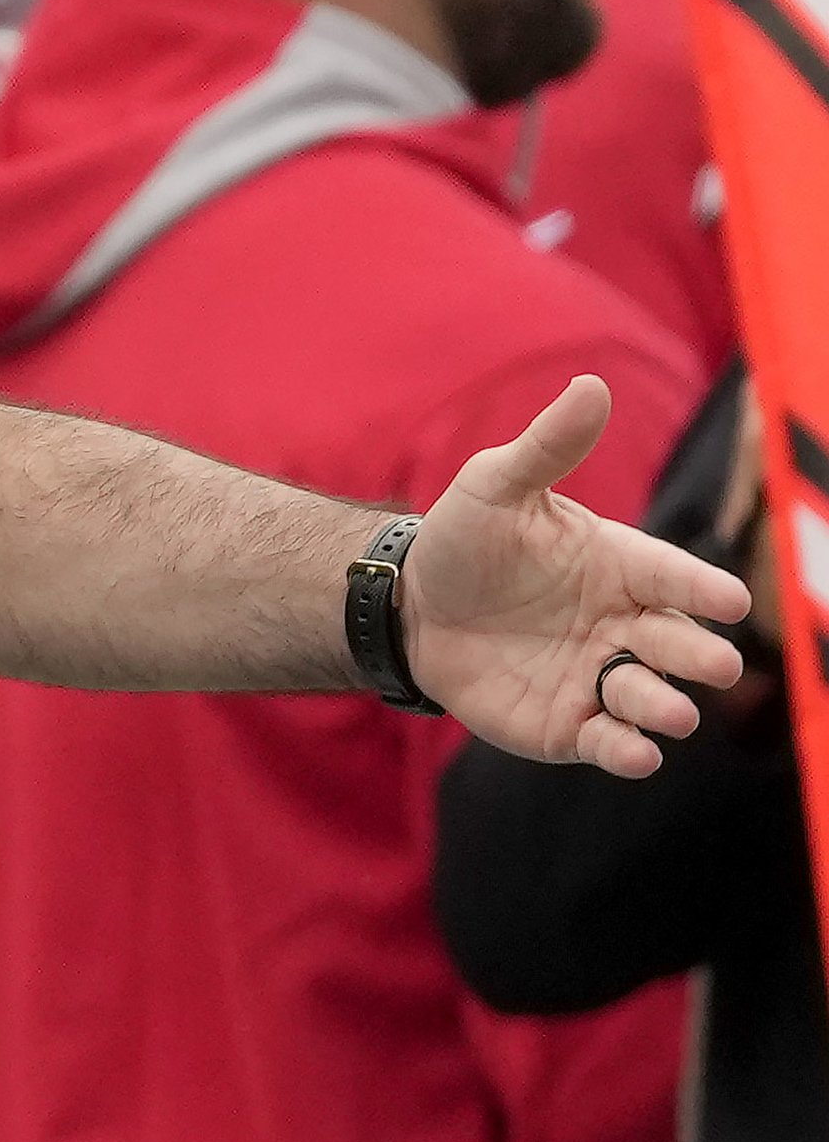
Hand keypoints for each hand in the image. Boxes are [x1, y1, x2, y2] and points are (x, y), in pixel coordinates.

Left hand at [405, 376, 752, 774]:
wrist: (410, 607)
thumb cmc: (465, 541)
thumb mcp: (497, 486)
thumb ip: (548, 447)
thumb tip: (591, 386)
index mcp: (621, 564)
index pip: (674, 576)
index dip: (702, 589)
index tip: (730, 602)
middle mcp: (622, 623)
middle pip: (674, 641)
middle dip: (697, 654)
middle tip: (714, 665)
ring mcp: (597, 675)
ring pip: (646, 695)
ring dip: (663, 706)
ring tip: (673, 713)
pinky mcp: (567, 722)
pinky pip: (605, 739)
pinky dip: (626, 750)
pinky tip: (635, 755)